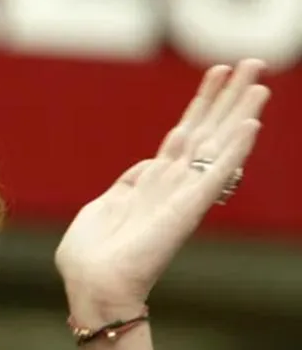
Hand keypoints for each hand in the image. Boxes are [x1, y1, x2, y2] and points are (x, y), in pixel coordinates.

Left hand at [54, 59, 270, 324]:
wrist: (92, 286)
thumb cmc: (88, 258)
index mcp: (151, 185)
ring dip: (239, 113)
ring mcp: (183, 196)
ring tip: (260, 82)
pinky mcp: (187, 210)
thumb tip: (143, 168)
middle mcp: (173, 186)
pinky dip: (233, 151)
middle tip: (252, 62)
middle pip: (207, 131)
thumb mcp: (99, 210)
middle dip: (227, 96)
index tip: (218, 73)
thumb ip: (124, 186)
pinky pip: (215, 175)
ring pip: (217, 146)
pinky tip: (251, 125)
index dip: (201, 103)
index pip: (184, 135)